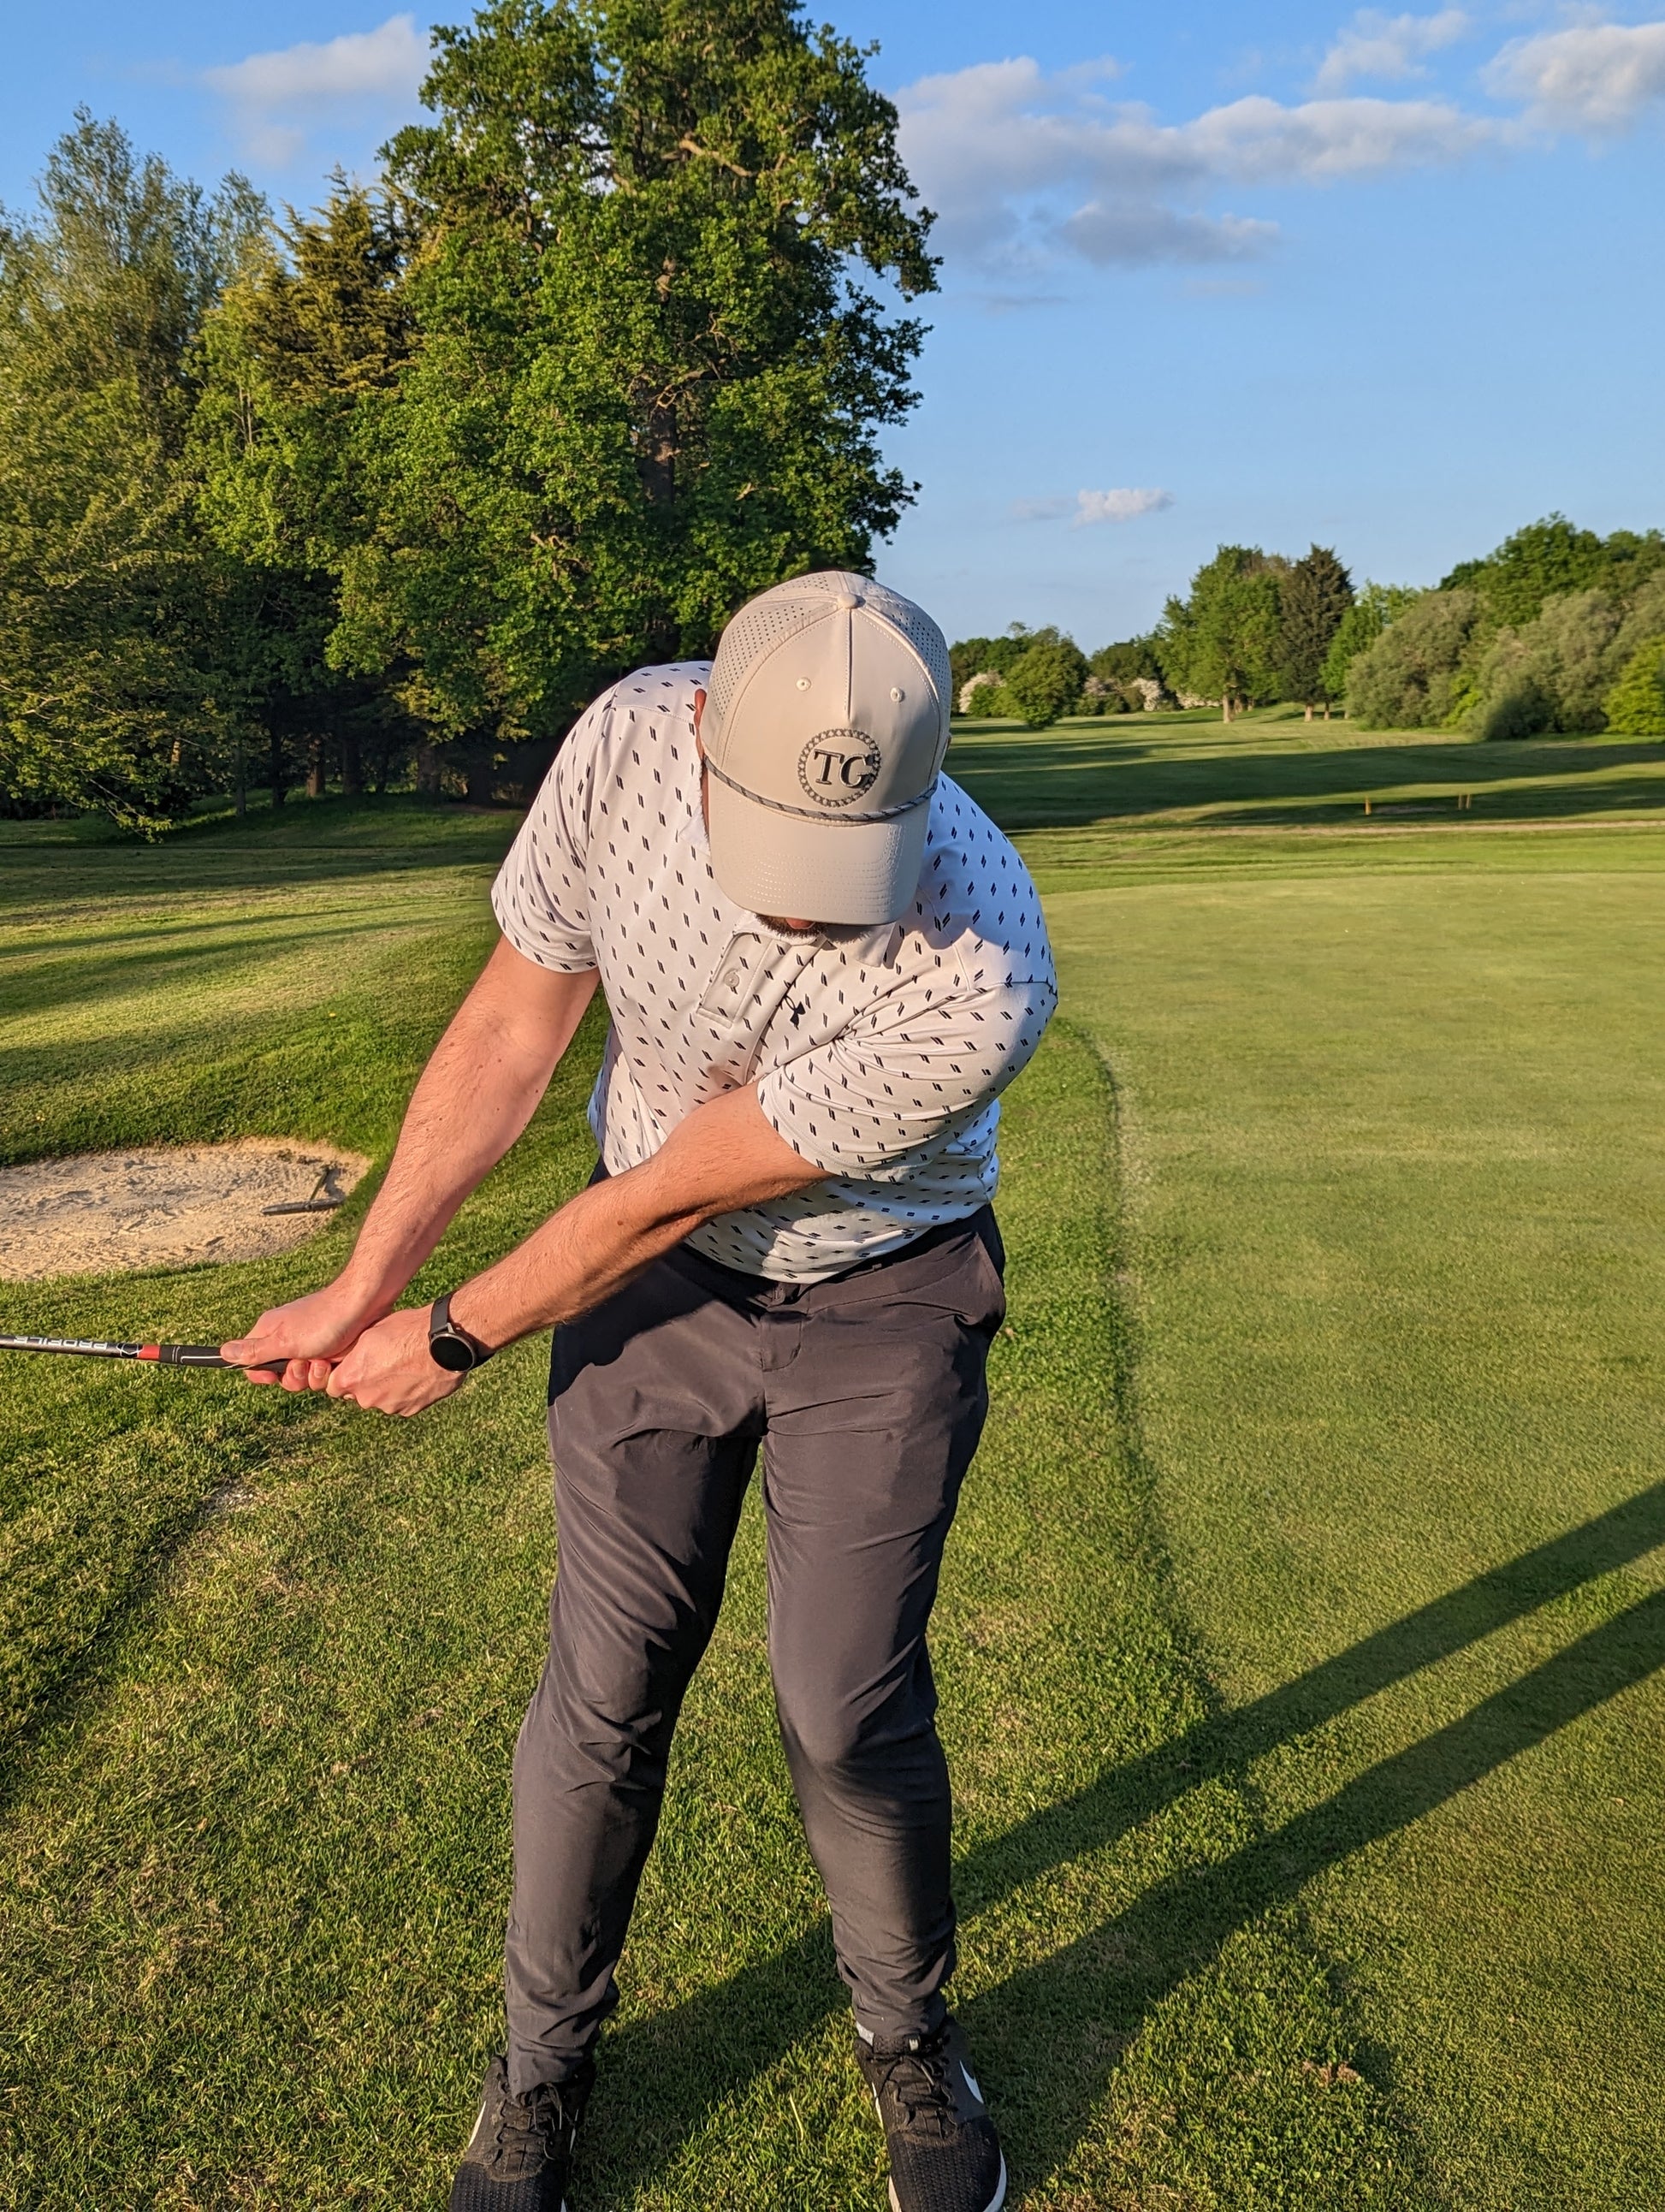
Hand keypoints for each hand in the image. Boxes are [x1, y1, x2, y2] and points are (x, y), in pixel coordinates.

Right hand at [221, 1281, 388, 1392]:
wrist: (365, 1304)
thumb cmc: (324, 1320)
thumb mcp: (285, 1340)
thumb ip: (254, 1351)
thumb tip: (221, 1353)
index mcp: (270, 1333)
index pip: (251, 1363)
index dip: (260, 1375)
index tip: (271, 1377)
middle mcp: (288, 1339)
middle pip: (279, 1375)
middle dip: (292, 1378)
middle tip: (303, 1363)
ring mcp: (310, 1346)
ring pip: (302, 1377)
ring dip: (312, 1376)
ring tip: (323, 1361)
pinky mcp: (330, 1351)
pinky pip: (321, 1373)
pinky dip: (328, 1372)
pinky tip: (336, 1362)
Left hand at [322, 1307, 466, 1417]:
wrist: (445, 1342)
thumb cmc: (407, 1330)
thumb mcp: (371, 1332)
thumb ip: (354, 1353)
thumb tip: (347, 1359)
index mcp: (352, 1378)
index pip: (334, 1386)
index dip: (344, 1374)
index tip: (355, 1364)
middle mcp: (367, 1398)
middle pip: (358, 1394)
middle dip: (366, 1382)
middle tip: (384, 1361)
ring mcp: (390, 1406)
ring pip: (381, 1399)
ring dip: (387, 1387)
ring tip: (405, 1365)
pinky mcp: (410, 1410)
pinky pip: (401, 1402)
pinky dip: (406, 1392)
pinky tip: (417, 1374)